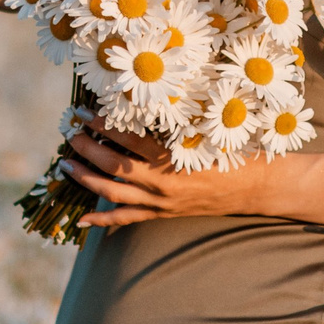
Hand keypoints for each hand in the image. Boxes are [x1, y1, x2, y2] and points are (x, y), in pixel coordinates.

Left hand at [62, 115, 278, 227]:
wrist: (257, 187)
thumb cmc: (234, 151)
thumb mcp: (204, 132)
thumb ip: (173, 124)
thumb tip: (140, 103)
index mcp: (172, 158)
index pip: (127, 139)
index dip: (102, 124)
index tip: (84, 112)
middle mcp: (162, 183)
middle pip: (112, 167)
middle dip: (86, 149)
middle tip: (69, 134)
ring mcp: (161, 202)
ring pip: (113, 193)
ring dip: (85, 179)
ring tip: (66, 164)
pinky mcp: (163, 214)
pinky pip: (127, 219)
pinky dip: (103, 220)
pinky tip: (81, 221)